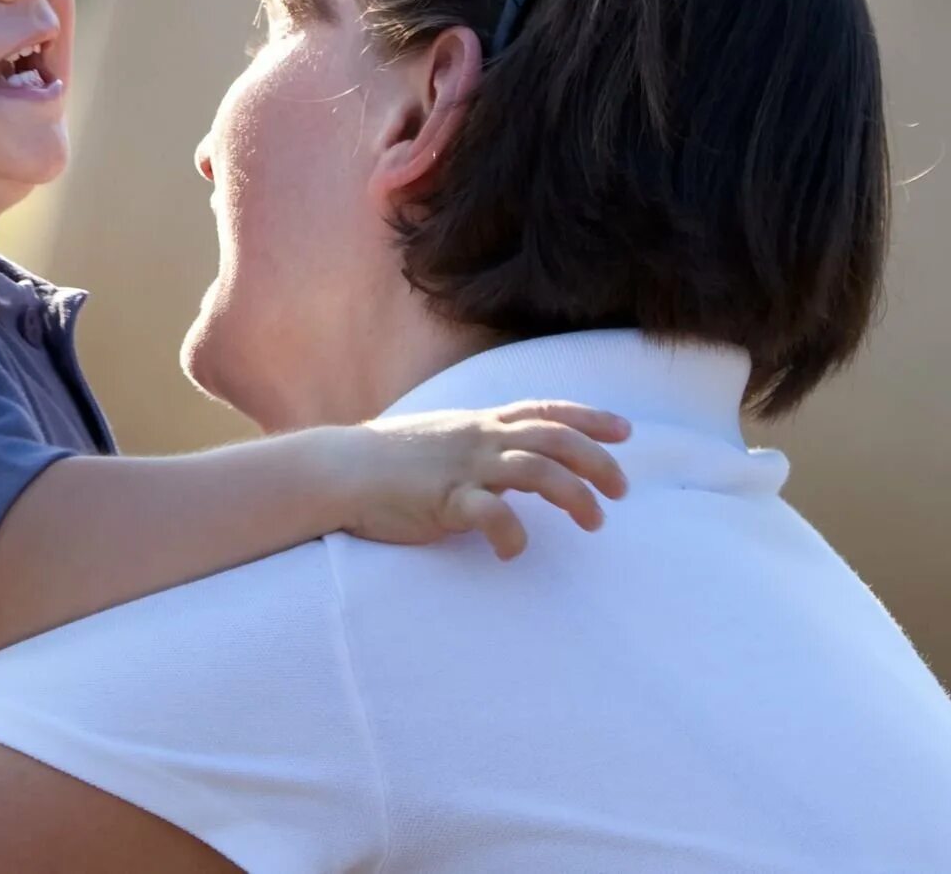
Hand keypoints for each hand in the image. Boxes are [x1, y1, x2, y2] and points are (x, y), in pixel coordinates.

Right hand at [327, 400, 630, 559]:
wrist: (339, 469)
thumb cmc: (387, 461)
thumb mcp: (442, 438)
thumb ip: (476, 445)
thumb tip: (504, 462)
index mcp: (480, 423)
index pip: (545, 410)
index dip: (589, 417)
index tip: (625, 432)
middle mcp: (479, 439)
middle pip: (556, 438)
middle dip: (598, 462)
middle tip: (622, 491)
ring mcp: (464, 468)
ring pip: (538, 471)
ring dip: (575, 496)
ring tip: (594, 522)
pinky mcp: (446, 500)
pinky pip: (492, 515)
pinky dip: (513, 535)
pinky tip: (514, 551)